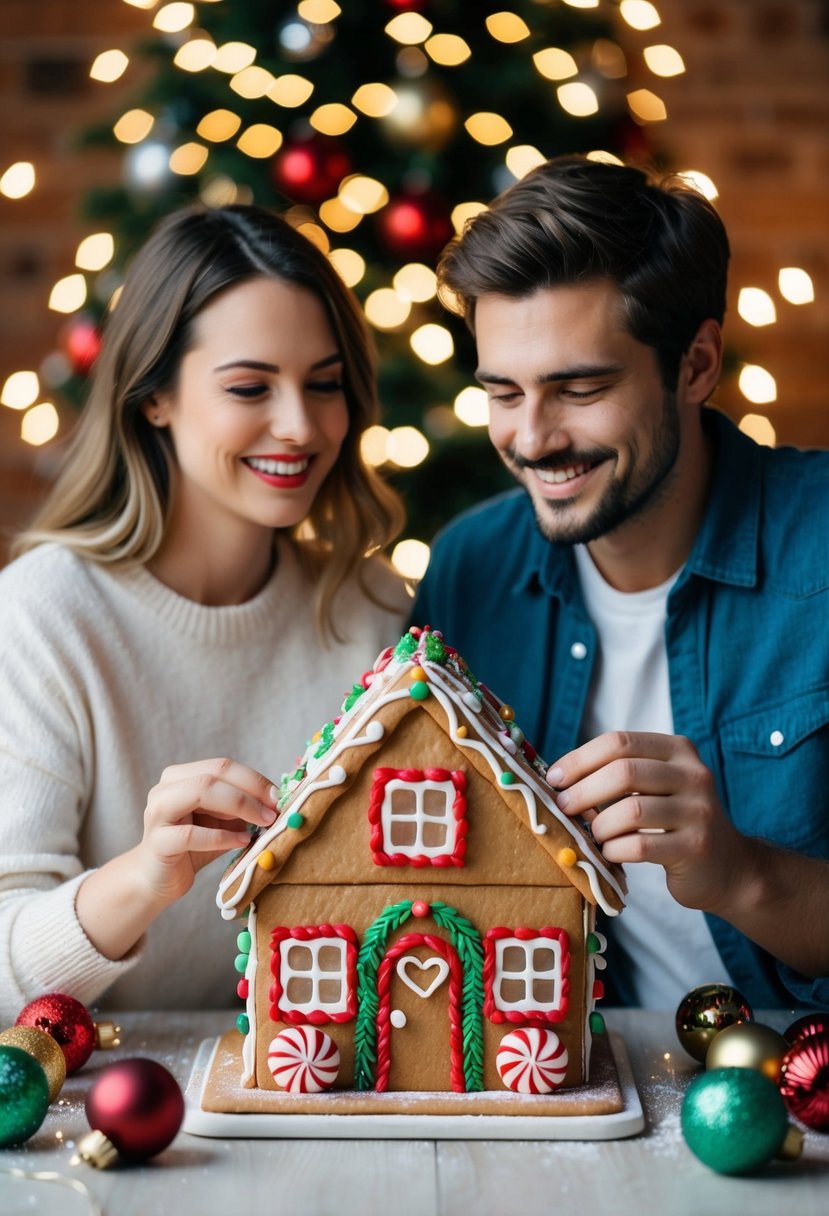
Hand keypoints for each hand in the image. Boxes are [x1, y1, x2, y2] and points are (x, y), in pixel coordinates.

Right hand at [136, 757, 277, 906]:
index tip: (279, 795)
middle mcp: (165, 788)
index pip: (222, 766)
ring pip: (200, 793)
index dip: (254, 778)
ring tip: (263, 823)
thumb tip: (277, 800)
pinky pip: (192, 834)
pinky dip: (223, 837)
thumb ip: (242, 807)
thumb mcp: (222, 821)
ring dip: (239, 806)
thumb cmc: (194, 847)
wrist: (159, 880)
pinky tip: (243, 841)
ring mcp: (157, 812)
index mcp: (181, 777)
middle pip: (213, 774)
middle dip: (250, 790)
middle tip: (275, 810)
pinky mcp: (157, 841)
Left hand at [546, 731, 747, 914]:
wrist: (729, 868)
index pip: (619, 742)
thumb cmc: (675, 822)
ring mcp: (699, 811)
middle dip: (583, 791)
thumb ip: (619, 775)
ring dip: (599, 825)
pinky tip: (610, 853)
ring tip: (592, 835)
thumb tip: (558, 778)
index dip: (579, 759)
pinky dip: (615, 850)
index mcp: (678, 750)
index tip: (554, 778)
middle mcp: (694, 774)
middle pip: (624, 771)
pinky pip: (641, 845)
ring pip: (631, 810)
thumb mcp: (656, 786)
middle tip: (563, 808)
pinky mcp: (696, 847)